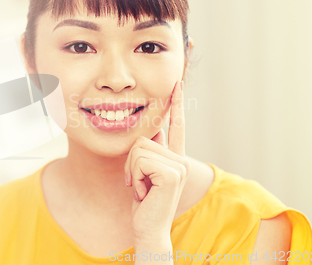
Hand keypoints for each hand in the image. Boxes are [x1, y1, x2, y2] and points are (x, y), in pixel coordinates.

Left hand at [124, 80, 189, 244]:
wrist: (148, 228)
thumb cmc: (143, 202)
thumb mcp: (143, 174)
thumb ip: (149, 152)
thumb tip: (153, 129)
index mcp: (174, 158)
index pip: (176, 126)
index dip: (177, 104)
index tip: (177, 84)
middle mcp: (180, 160)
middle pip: (143, 139)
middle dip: (131, 163)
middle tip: (137, 184)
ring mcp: (179, 166)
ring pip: (139, 148)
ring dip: (131, 172)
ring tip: (141, 189)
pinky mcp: (173, 173)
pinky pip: (140, 161)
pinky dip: (133, 177)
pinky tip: (142, 192)